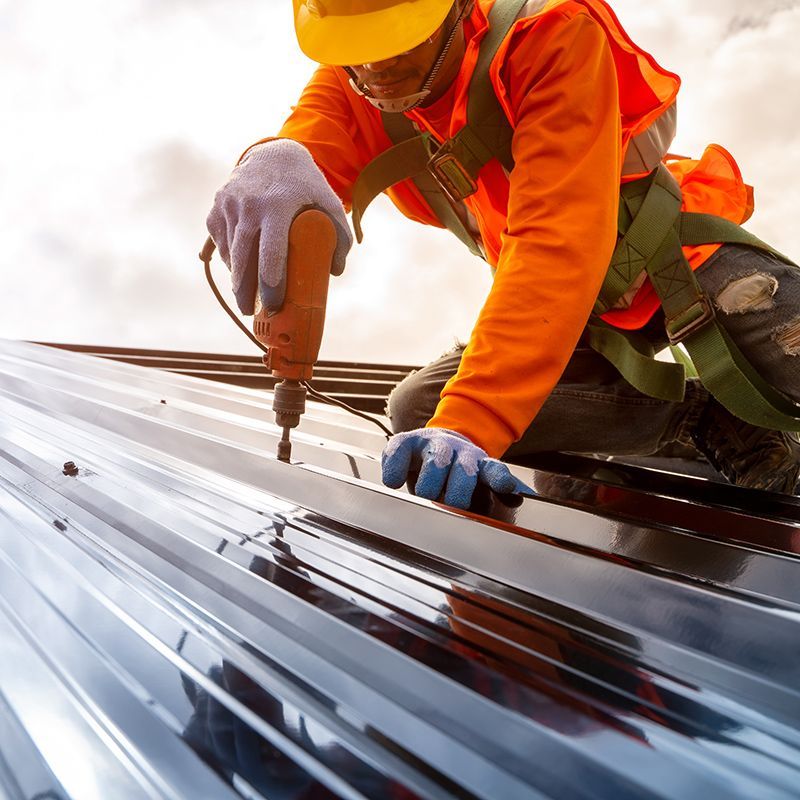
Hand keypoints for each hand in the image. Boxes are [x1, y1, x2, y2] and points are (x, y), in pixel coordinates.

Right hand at [206, 139, 351, 313]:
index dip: (270, 284)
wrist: (272, 153)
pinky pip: (220, 243)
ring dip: (237, 277)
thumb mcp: (328, 202)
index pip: (271, 253)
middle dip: (244, 291)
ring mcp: (229, 206)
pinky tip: (239, 269)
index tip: (273, 304)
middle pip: (243, 260)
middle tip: (251, 312)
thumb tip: (335, 271)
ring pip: (230, 254)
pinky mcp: (216, 208)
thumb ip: (339, 235)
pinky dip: (229, 259)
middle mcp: (249, 205)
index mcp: (277, 206)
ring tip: (248, 293)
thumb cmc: (304, 184)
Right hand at [381, 428, 534, 509]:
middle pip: (463, 470)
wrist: (436, 440)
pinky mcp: (406, 442)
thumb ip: (499, 485)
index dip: (499, 479)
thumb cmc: (458, 469)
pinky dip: (394, 467)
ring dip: (430, 482)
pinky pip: (398, 451)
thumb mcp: (480, 478)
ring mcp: (432, 446)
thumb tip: (523, 497)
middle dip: (459, 490)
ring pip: (435, 462)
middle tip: (454, 505)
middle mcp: (458, 453)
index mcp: (479, 463)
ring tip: (424, 495)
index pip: (493, 470)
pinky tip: (393, 482)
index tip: (506, 488)